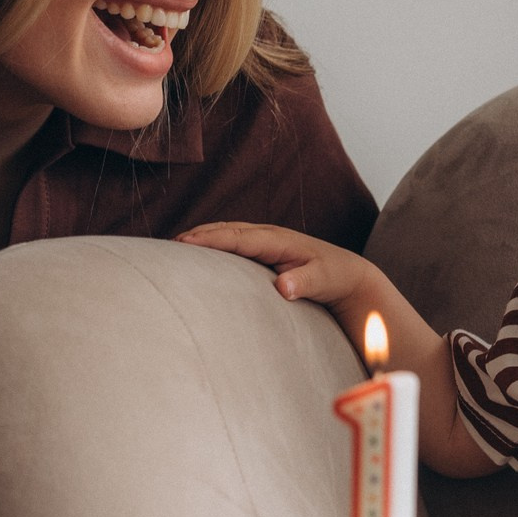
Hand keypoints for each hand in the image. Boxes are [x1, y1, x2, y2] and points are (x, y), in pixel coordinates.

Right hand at [178, 222, 376, 306]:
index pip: (239, 237)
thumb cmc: (335, 277)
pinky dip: (213, 243)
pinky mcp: (264, 250)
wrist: (348, 274)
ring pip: (228, 233)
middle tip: (168, 245)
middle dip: (199, 234)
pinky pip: (233, 242)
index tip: (186, 243)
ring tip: (175, 247)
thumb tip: (284, 286)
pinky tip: (197, 253)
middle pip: (227, 230)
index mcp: (280, 240)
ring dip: (203, 236)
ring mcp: (265, 241)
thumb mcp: (325, 280)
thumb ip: (306, 282)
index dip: (212, 239)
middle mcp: (269, 236)